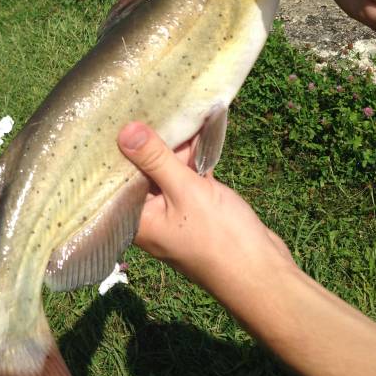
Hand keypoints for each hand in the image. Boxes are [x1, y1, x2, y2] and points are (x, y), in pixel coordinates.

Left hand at [118, 121, 295, 321]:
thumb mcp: (185, 191)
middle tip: (147, 101)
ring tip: (175, 105)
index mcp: (136, 218)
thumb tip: (124, 131)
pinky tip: (201, 127)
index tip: (113, 115)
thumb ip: (155, 159)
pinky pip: (189, 176)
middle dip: (149, 140)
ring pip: (168, 171)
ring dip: (176, 146)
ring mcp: (175, 211)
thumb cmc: (219, 238)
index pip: (117, 177)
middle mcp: (150, 215)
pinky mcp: (198, 208)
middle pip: (142, 171)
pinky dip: (195, 157)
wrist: (262, 274)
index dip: (116, 147)